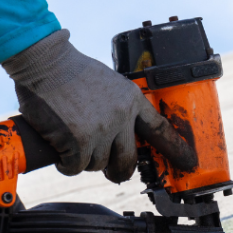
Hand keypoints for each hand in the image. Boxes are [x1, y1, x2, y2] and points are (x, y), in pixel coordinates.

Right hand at [1, 29, 196, 181]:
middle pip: (128, 160)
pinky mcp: (79, 141)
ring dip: (83, 160)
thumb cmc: (68, 71)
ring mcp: (101, 129)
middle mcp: (121, 117)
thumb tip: (116, 136)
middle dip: (119, 170)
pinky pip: (75, 167)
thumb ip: (117, 107)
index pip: (159, 129)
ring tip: (70, 140)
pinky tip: (59, 149)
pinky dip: (65, 163)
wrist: (44, 61)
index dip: (175, 149)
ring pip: (97, 165)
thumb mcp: (107, 83)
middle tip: (111, 172)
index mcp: (131, 100)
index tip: (188, 162)